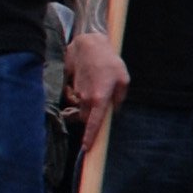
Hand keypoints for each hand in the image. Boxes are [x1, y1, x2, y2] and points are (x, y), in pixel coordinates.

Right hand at [66, 28, 130, 144]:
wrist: (89, 43)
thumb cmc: (109, 61)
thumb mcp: (123, 79)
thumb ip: (119, 98)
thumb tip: (114, 109)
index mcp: (99, 99)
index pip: (94, 124)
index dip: (90, 137)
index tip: (87, 148)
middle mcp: (85, 98)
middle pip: (85, 117)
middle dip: (91, 116)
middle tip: (101, 102)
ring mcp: (76, 92)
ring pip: (80, 106)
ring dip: (86, 103)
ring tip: (96, 85)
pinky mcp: (69, 85)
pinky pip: (73, 95)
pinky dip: (79, 93)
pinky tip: (87, 79)